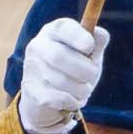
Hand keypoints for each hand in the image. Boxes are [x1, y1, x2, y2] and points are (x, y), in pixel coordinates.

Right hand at [18, 18, 108, 133]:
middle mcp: (37, 48)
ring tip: (81, 91)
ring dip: (81, 89)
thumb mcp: (87, 57)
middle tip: (91, 78)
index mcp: (52, 33)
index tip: (90, 49)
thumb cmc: (71, 73)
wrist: (46, 105)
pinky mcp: (33, 94)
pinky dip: (72, 101)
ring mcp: (32, 72)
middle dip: (83, 70)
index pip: (64, 28)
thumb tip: (100, 35)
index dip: (79, 38)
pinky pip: (61, 98)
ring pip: (64, 80)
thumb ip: (96, 44)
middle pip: (62, 57)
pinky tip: (70, 101)